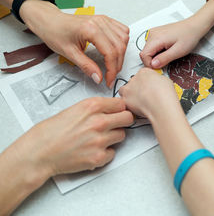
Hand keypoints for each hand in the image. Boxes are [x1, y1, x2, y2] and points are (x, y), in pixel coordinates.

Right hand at [15, 97, 133, 175]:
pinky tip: (93, 150)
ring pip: (122, 135)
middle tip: (115, 124)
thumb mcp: (75, 109)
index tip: (118, 112)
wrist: (39, 152)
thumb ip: (96, 108)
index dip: (119, 109)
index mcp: (92, 106)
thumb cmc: (52, 131)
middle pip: (128, 118)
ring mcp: (100, 140)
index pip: (121, 104)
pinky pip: (113, 153)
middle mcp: (99, 122)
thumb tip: (113, 110)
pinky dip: (106, 153)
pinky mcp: (98, 157)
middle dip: (123, 121)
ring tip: (98, 138)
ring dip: (113, 137)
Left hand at [21, 0, 128, 88]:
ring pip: (124, 38)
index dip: (112, 69)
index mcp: (90, 29)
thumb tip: (98, 77)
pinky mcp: (105, 20)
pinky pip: (122, 30)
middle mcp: (100, 22)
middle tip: (111, 75)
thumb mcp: (69, 53)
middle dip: (118, 64)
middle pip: (119, 46)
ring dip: (122, 54)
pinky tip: (117, 50)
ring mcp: (103, 19)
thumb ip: (86, 66)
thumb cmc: (55, 32)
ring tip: (114, 64)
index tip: (109, 80)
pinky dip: (123, 42)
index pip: (110, 52)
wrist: (49, 20)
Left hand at [119, 68, 179, 118]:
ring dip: (130, 95)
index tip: (148, 86)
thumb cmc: (165, 94)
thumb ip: (159, 80)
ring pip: (125, 91)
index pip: (142, 74)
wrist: (160, 105)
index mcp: (144, 72)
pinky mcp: (125, 100)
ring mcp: (128, 89)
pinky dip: (128, 105)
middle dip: (137, 88)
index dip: (146, 81)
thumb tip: (159, 83)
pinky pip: (123, 102)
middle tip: (145, 95)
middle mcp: (134, 78)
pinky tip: (136, 108)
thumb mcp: (166, 81)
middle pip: (133, 82)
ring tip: (139, 102)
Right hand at [140, 18, 206, 68]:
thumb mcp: (178, 51)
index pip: (144, 55)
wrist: (194, 26)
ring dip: (156, 56)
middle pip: (145, 53)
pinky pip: (152, 46)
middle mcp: (152, 34)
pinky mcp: (156, 33)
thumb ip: (164, 59)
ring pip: (148, 50)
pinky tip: (167, 48)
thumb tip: (153, 65)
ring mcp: (154, 33)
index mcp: (156, 38)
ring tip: (168, 53)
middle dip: (153, 60)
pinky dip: (157, 51)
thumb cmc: (189, 36)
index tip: (159, 68)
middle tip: (166, 61)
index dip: (150, 64)